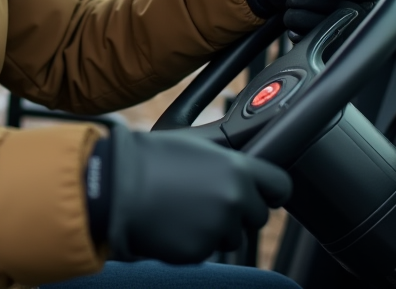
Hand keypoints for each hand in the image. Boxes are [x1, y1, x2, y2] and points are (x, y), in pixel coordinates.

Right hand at [106, 127, 290, 262]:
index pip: (280, 185)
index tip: (263, 194)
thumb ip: (227, 159)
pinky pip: (206, 249)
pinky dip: (193, 241)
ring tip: (184, 209)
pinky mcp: (199, 251)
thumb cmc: (148, 159)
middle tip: (208, 199)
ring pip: (232, 236)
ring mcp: (217, 227)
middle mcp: (234, 198)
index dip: (271, 191)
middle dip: (239, 211)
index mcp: (236, 168)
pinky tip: (173, 222)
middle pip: (258, 215)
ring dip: (215, 228)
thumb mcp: (194, 145)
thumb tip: (243, 165)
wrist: (115, 186)